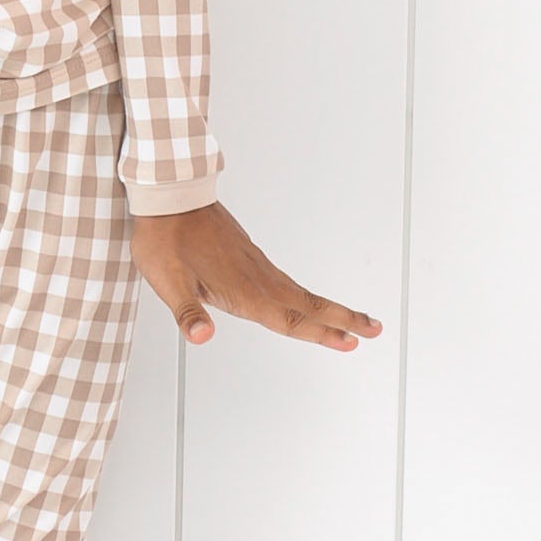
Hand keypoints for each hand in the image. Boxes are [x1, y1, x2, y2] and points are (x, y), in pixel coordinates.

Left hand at [127, 200, 381, 352]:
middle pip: (308, 305)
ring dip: (329, 308)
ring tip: (353, 319)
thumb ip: (187, 312)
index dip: (320, 333)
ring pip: (300, 292)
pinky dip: (305, 296)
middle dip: (344, 319)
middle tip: (376, 329)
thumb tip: (201, 336)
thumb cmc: (164, 240)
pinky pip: (285, 281)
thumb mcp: (168, 281)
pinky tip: (303, 300)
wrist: (168, 197)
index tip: (351, 342)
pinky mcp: (249, 255)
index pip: (289, 320)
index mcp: (242, 290)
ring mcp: (256, 265)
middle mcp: (256, 278)